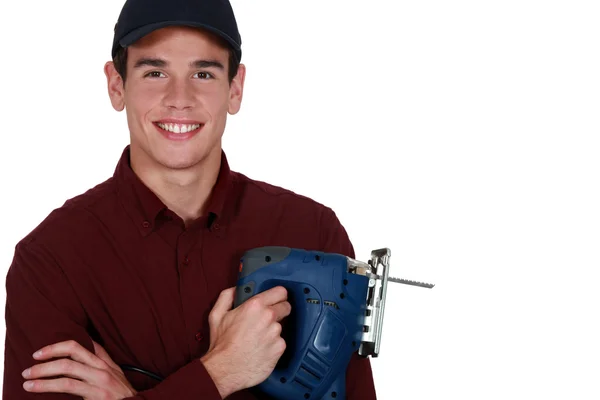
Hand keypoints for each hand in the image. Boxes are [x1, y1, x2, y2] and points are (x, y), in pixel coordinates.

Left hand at [22, 339, 136, 398]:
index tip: (41, 352)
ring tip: (27, 377)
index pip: (80, 345)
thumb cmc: (122, 395)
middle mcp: (102, 367)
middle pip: (71, 352)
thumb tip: (87, 347)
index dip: (57, 346)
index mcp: (104, 362)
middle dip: (48, 354)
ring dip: (42, 371)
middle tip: (31, 362)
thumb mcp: (115, 374)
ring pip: (66, 368)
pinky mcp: (96, 393)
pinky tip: (35, 387)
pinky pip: (67, 385)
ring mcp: (99, 380)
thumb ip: (102, 361)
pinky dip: (47, 385)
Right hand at [201, 286, 290, 396]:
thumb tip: (236, 290)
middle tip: (266, 319)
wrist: (225, 370)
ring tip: (258, 338)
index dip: (278, 295)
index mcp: (255, 306)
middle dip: (279, 311)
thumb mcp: (216, 315)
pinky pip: (280, 342)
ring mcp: (276, 333)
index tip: (276, 299)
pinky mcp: (279, 348)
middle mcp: (268, 317)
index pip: (280, 292)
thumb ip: (227, 296)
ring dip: (273, 330)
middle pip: (286, 307)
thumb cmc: (221, 344)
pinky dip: (273, 345)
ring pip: (281, 327)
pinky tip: (261, 349)